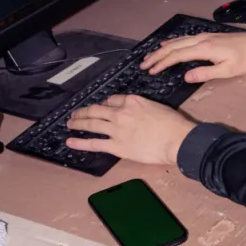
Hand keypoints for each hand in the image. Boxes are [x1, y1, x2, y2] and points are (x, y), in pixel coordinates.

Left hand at [65, 95, 194, 165]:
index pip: (113, 99)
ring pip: (91, 123)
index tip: (104, 107)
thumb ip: (144, 107)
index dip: (106, 103)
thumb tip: (139, 114)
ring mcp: (116, 129)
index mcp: (132, 101)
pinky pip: (94, 143)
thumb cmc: (173, 124)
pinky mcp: (116, 146)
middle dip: (84, 111)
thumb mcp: (157, 107)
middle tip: (76, 113)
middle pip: (96, 109)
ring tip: (70, 123)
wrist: (176, 140)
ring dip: (78, 122)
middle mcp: (120, 112)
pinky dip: (80, 143)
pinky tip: (69, 141)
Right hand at [139, 26, 245, 82]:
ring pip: (177, 41)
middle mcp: (200, 40)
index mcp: (203, 49)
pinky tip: (167, 44)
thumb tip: (186, 77)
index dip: (162, 63)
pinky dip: (172, 42)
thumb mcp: (227, 71)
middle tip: (143, 65)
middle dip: (156, 56)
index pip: (177, 56)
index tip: (151, 71)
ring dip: (162, 49)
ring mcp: (203, 36)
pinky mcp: (207, 37)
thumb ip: (205, 73)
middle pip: (173, 47)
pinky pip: (184, 38)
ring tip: (150, 57)